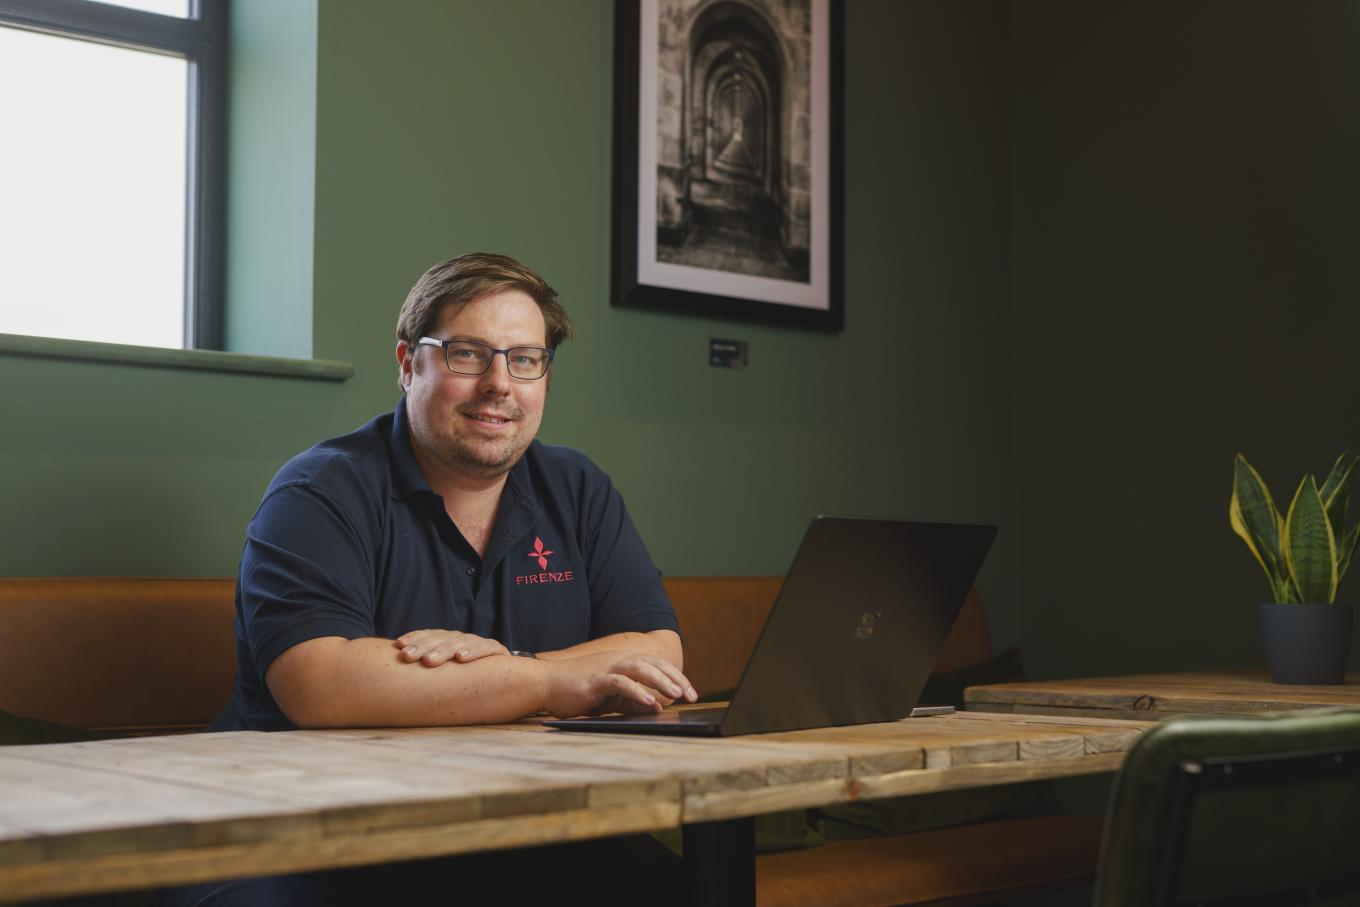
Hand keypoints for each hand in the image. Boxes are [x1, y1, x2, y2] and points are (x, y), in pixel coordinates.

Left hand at [394, 630, 508, 666]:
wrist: (511, 677)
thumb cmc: (472, 677)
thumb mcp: (449, 672)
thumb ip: (432, 667)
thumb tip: (399, 669)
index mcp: (449, 641)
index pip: (429, 635)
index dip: (414, 638)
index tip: (398, 645)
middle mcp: (462, 639)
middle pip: (440, 638)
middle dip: (422, 646)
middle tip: (406, 656)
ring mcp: (479, 643)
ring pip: (459, 642)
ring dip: (443, 650)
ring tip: (429, 661)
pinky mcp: (497, 651)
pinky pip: (485, 648)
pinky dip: (474, 652)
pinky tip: (462, 658)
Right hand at [543, 651, 697, 717]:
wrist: (546, 683)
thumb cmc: (578, 690)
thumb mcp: (611, 697)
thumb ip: (631, 699)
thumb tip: (653, 706)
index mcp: (624, 661)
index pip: (657, 666)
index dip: (676, 677)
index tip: (691, 693)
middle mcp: (619, 660)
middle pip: (654, 665)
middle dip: (676, 679)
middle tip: (692, 696)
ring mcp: (607, 667)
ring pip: (641, 669)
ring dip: (661, 681)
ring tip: (677, 694)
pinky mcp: (596, 679)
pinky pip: (621, 683)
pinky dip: (637, 691)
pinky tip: (650, 702)